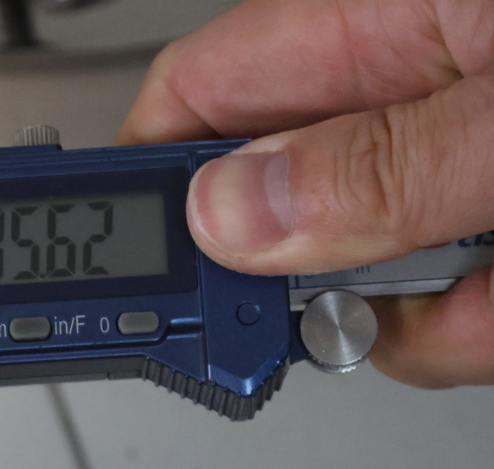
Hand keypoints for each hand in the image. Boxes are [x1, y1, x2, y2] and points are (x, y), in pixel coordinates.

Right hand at [118, 0, 493, 387]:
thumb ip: (380, 165)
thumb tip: (226, 218)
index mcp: (385, 19)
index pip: (199, 95)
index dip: (146, 186)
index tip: (122, 275)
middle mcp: (408, 96)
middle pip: (270, 216)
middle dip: (291, 288)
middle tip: (307, 320)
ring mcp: (452, 172)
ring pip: (360, 288)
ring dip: (412, 323)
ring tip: (485, 298)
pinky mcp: (491, 230)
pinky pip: (442, 314)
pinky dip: (474, 328)